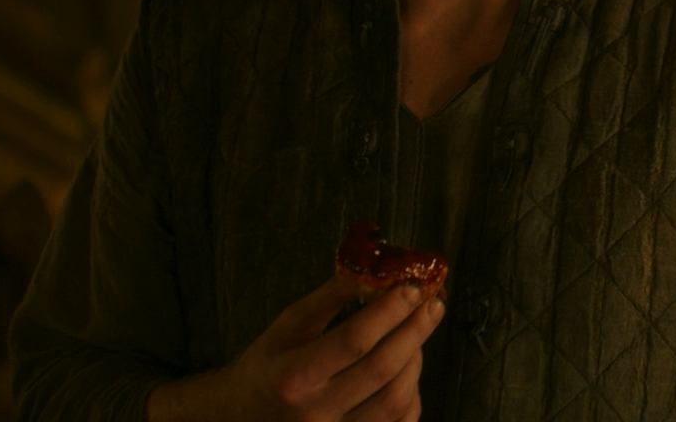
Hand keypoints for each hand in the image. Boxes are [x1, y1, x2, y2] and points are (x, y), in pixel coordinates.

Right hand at [147, 273, 444, 421]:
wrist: (242, 416)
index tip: (412, 286)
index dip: (389, 311)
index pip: (354, 341)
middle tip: (434, 303)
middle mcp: (316, 412)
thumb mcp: (288, 325)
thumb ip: (330, 298)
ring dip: (416, 360)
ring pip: (397, 401)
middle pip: (382, 370)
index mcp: (294, 376)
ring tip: (419, 332)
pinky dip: (413, 395)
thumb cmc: (267, 366)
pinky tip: (409, 369)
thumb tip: (374, 268)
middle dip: (415, 331)